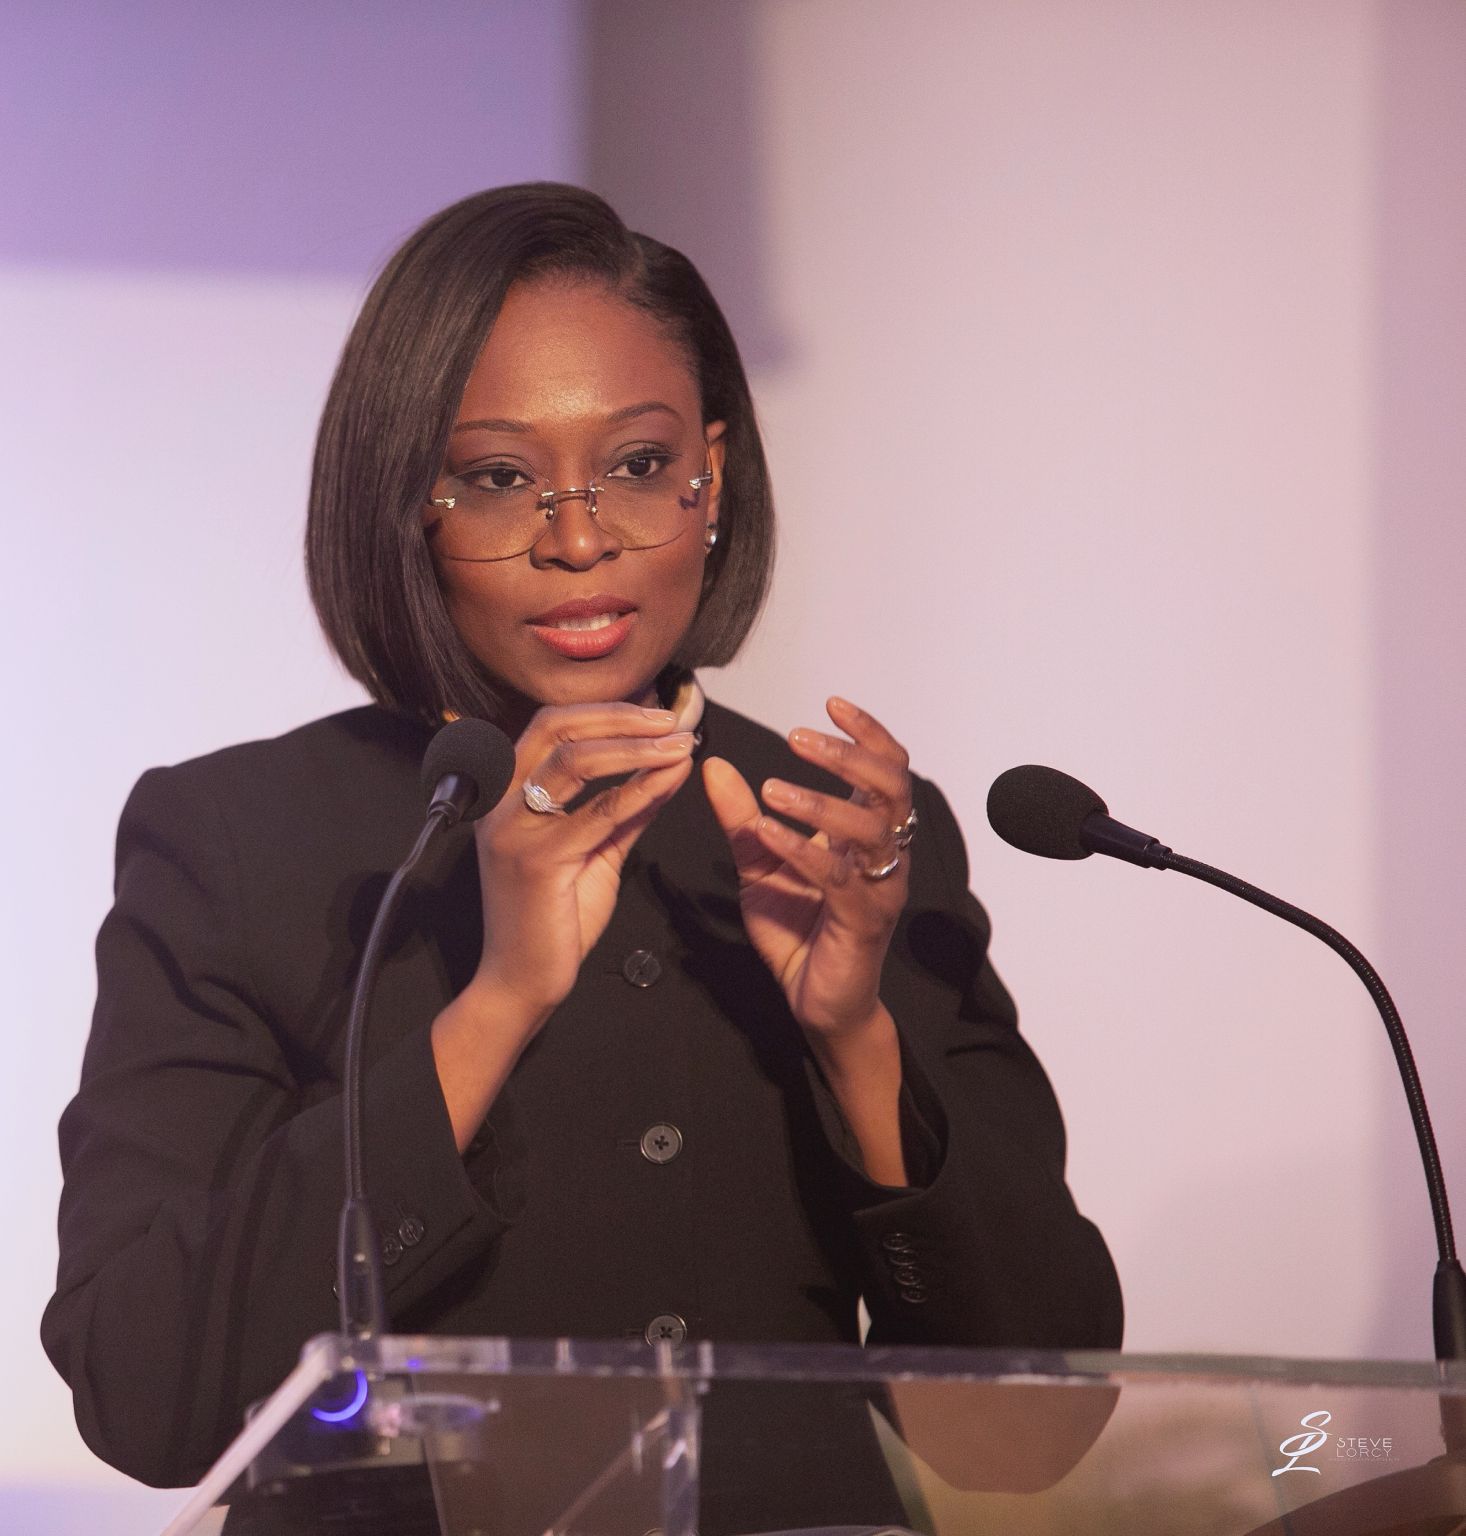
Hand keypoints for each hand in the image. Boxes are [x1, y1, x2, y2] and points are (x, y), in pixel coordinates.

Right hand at [470, 701, 695, 1028]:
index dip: (607, 711)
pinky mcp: (534, 859)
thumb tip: (666, 766)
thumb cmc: (554, 919)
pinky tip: (670, 779)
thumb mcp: (596, 851)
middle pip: (558, 727)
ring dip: (636, 745)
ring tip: (679, 744)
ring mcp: (514, 828)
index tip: (656, 712)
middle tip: (671, 721)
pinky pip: (596, 812)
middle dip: (622, 717)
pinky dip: (639, 789)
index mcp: (509, 792)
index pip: (553, 725)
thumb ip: (626, 809)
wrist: (522, 982)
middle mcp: (502, 802)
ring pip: (575, 760)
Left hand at [703, 696, 912, 1041]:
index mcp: (869, 832)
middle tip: (798, 737)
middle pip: (890, 786)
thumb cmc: (798, 929)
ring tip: (772, 788)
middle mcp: (885, 853)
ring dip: (819, 801)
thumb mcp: (760, 865)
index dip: (867, 731)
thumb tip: (714, 766)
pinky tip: (768, 831)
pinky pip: (838, 877)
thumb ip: (741, 818)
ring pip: (869, 829)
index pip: (887, 766)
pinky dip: (801, 849)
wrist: (817, 1001)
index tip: (830, 703)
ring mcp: (879, 887)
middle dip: (847, 755)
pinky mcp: (862, 921)